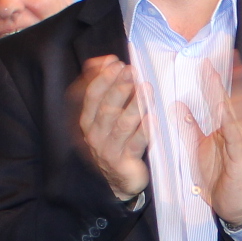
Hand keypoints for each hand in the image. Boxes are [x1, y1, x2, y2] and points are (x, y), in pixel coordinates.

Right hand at [74, 54, 150, 198]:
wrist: (118, 180)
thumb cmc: (115, 140)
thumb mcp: (105, 114)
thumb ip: (104, 86)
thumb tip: (105, 60)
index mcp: (88, 121)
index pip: (92, 96)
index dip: (103, 78)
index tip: (116, 63)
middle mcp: (95, 135)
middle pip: (106, 108)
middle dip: (119, 88)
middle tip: (132, 72)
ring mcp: (109, 150)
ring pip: (121, 125)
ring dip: (134, 105)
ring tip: (146, 89)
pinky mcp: (124, 163)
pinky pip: (136, 144)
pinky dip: (145, 130)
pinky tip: (153, 117)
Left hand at [188, 51, 241, 229]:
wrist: (231, 207)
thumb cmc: (218, 178)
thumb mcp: (199, 148)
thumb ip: (191, 127)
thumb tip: (179, 105)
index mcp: (227, 129)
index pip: (222, 100)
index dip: (216, 81)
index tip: (208, 61)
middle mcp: (239, 133)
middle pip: (232, 102)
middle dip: (227, 81)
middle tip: (222, 58)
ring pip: (237, 115)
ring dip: (232, 94)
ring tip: (225, 75)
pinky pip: (238, 136)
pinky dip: (232, 120)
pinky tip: (225, 107)